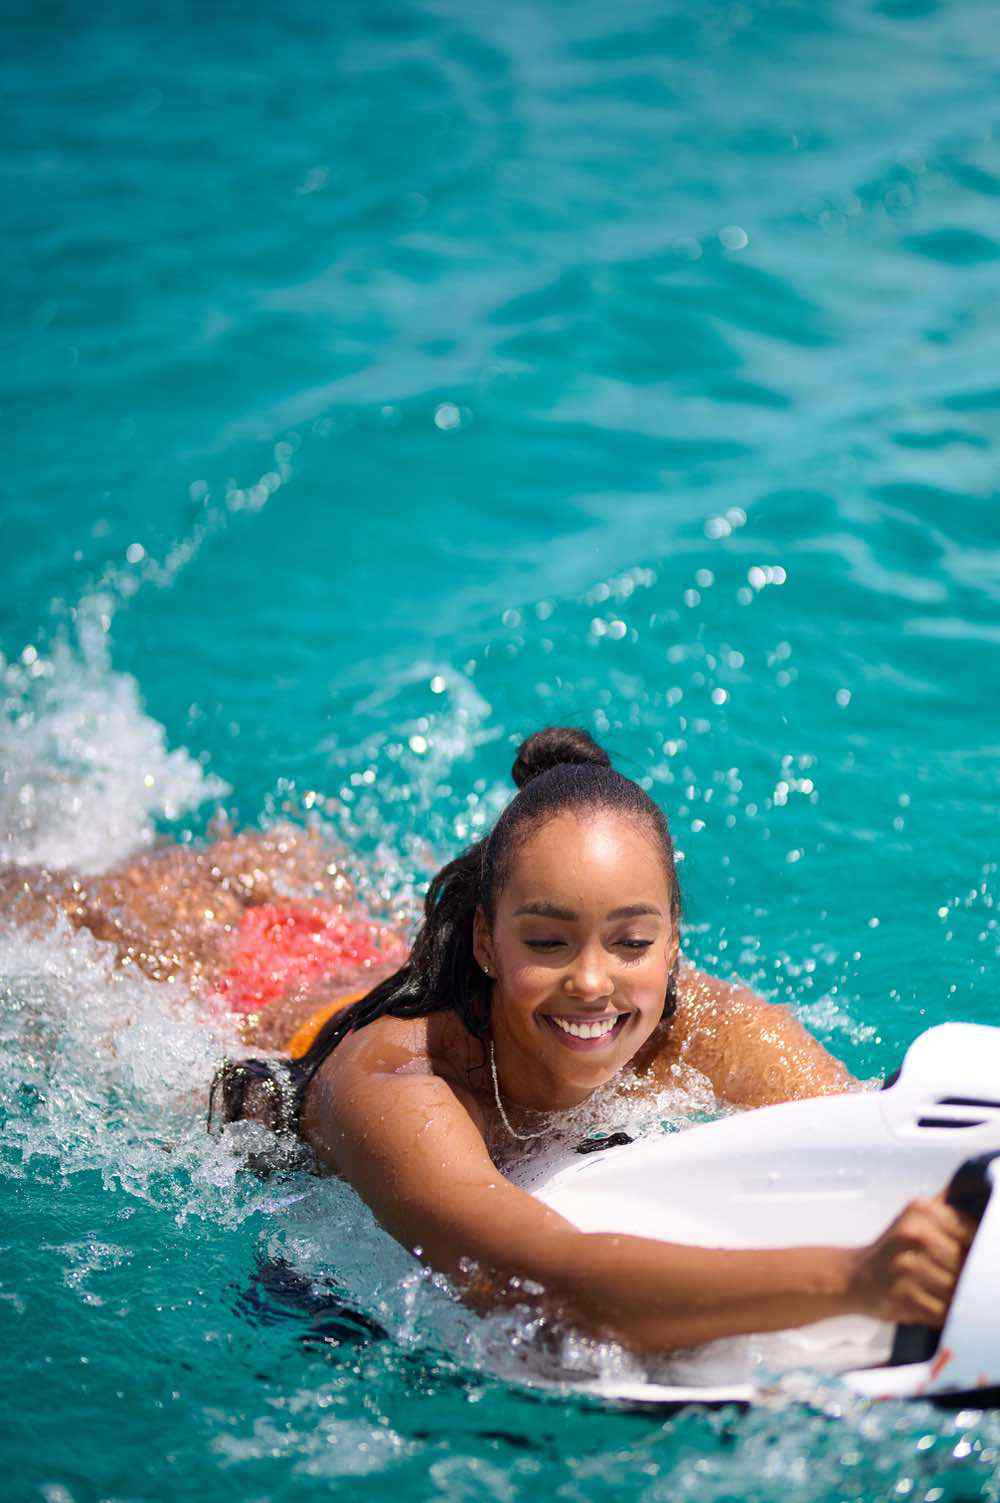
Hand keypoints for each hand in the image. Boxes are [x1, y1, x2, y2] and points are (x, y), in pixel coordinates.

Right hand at [849, 1193, 975, 1326]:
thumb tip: (986, 1187)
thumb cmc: (896, 1247)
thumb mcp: (917, 1216)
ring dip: (959, 1299)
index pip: (975, 1232)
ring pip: (958, 1291)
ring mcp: (907, 1267)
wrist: (855, 1276)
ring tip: (948, 1294)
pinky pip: (944, 1312)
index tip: (980, 1260)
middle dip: (970, 1278)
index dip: (982, 1251)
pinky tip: (936, 1306)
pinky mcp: (904, 1297)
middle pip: (968, 1264)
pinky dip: (946, 1315)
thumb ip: (949, 1204)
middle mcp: (914, 1234)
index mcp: (922, 1210)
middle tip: (962, 1280)